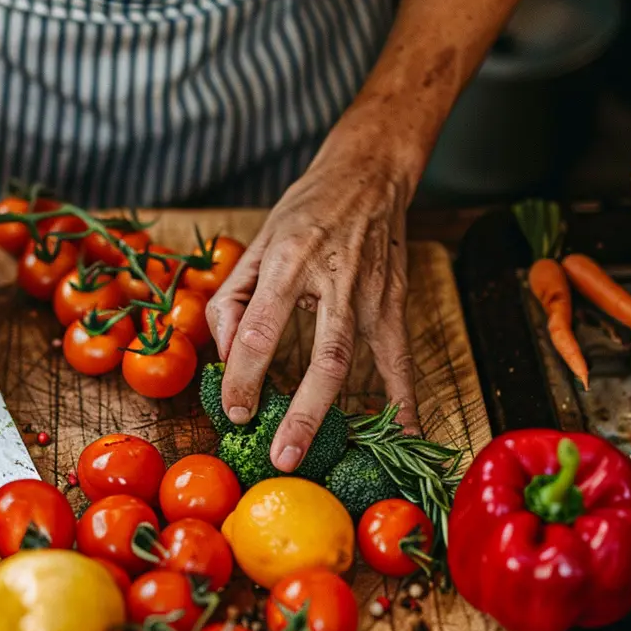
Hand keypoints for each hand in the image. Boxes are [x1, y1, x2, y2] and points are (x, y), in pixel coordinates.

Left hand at [207, 115, 421, 472]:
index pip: (260, 329)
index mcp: (287, 261)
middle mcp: (331, 280)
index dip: (244, 375)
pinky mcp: (394, 303)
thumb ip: (233, 298)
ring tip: (316, 454)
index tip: (234, 412)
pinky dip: (402, 400)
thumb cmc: (303, 211)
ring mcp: (369, 294)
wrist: (367, 175)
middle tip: (279, 456)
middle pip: (320, 358)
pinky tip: (404, 435)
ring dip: (334, 414)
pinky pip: (399, 360)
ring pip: (354, 362)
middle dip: (299, 412)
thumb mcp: (256, 243)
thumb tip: (226, 356)